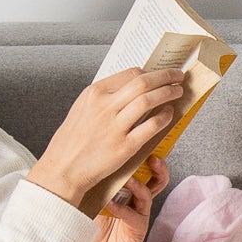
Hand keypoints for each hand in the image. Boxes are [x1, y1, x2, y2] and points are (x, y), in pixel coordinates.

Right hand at [26, 66, 184, 212]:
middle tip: (178, 76)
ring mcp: (115, 126)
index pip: (130, 74)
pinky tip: (170, 114)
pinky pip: (151, 127)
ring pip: (148, 100)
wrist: (63, 169)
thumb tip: (130, 88)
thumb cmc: (72, 141)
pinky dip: (164, 117)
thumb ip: (104, 98)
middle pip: (143, 82)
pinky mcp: (124, 146)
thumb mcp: (82, 108)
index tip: (161, 74)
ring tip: (178, 92)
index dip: (151, 72)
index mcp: (94, 93)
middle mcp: (104, 106)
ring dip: (168, 93)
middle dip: (165, 77)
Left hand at [79, 156, 168, 241]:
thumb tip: (81, 155)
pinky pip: (133, 215)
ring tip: (130, 178)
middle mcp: (136, 199)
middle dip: (156, 165)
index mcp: (127, 188)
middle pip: (155, 177)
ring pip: (149, 192)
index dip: (143, 154)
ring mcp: (139, 213)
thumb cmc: (92, 226)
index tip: (140, 139)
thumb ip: (93, 180)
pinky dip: (121, 208)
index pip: (141, 167)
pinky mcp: (137, 229)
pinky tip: (110, 204)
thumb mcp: (91, 197)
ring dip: (140, 184)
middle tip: (151, 155)